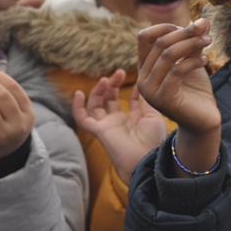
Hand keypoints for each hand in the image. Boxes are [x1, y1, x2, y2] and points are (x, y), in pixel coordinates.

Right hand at [73, 69, 166, 183]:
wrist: (146, 158)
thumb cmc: (153, 139)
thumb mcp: (152, 114)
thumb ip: (145, 99)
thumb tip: (141, 84)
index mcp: (135, 119)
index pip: (130, 100)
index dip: (133, 89)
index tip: (137, 78)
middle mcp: (120, 122)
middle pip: (110, 100)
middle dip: (113, 85)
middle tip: (118, 73)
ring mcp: (108, 126)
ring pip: (95, 105)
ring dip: (98, 91)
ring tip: (105, 80)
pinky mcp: (98, 131)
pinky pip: (82, 119)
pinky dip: (77, 107)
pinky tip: (79, 94)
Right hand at [137, 19, 220, 175]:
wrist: (203, 121)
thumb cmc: (195, 90)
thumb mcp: (192, 61)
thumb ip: (193, 42)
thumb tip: (202, 19)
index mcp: (145, 68)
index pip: (145, 37)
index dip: (166, 27)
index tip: (190, 26)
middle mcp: (143, 79)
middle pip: (159, 44)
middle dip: (184, 33)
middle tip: (205, 31)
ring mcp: (150, 91)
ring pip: (167, 55)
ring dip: (191, 44)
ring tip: (208, 41)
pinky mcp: (163, 100)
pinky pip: (176, 71)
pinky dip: (193, 61)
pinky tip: (206, 61)